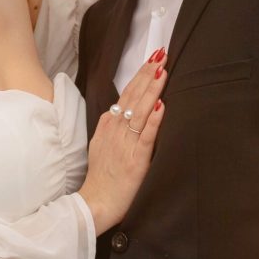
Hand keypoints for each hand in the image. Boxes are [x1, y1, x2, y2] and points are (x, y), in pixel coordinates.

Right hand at [78, 48, 167, 234]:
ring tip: (163, 71)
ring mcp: (125, 143)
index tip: (151, 60)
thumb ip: (111, 127)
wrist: (95, 203)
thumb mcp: (101, 145)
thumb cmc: (102, 177)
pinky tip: (162, 105)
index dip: (139, 76)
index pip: (126, 94)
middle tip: (160, 54)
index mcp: (108, 125)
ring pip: (140, 111)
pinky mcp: (135, 159)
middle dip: (147, 74)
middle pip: (133, 96)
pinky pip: (146, 136)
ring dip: (152, 89)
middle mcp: (115, 130)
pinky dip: (154, 119)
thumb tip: (120, 111)